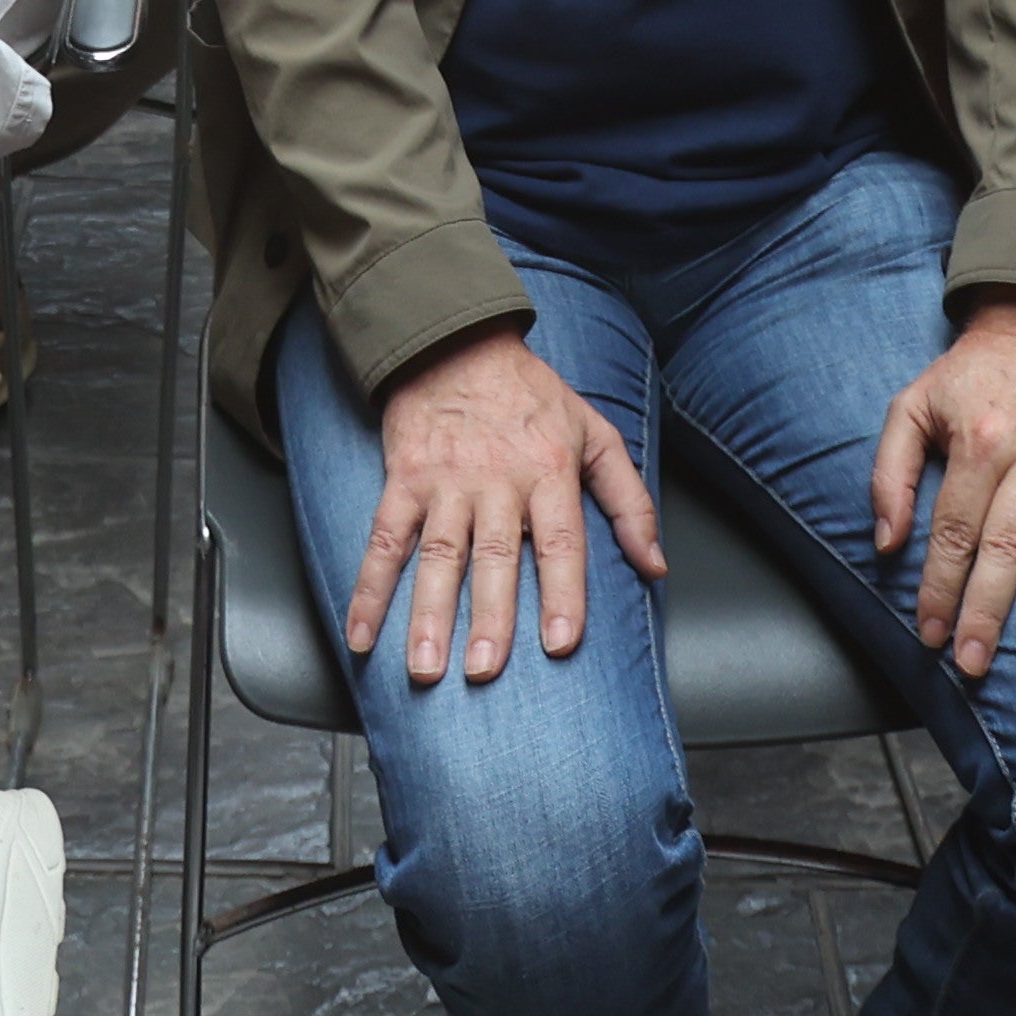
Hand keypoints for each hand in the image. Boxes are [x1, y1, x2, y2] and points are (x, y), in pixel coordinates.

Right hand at [347, 327, 662, 684]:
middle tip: (484, 672)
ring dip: (428, 614)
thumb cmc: (532, 397)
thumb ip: (629, 502)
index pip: (560, 541)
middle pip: (495, 557)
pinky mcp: (403, 481)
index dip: (562, 593)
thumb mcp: (596, 435)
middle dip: (490, 618)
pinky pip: (383, 540)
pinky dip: (368, 589)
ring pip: (437, 555)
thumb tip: (655, 566)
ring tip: (425, 667)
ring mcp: (445, 482)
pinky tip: (360, 633)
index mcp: (549, 471)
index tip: (560, 643)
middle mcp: (497, 480)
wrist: (457, 343)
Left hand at [870, 303, 1015, 675]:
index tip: (929, 633)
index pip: (952, 528)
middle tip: (973, 661)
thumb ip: (891, 472)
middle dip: (985, 607)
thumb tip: (887, 542)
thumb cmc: (971, 373)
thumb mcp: (911, 405)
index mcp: (976, 440)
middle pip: (1004, 540)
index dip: (938, 585)